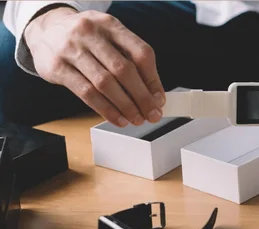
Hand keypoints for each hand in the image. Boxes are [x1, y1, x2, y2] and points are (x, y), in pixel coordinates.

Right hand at [24, 7, 164, 126]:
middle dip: (142, 97)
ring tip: (136, 119)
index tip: (159, 99)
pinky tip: (118, 118)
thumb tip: (154, 94)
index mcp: (110, 24)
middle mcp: (90, 33)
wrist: (44, 32)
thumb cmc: (85, 40)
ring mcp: (71, 49)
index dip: (153, 80)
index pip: (140, 53)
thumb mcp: (109, 38)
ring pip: (105, 83)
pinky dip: (106, 109)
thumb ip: (130, 60)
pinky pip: (87, 93)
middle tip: (152, 114)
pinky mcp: (57, 67)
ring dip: (125, 106)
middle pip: (124, 70)